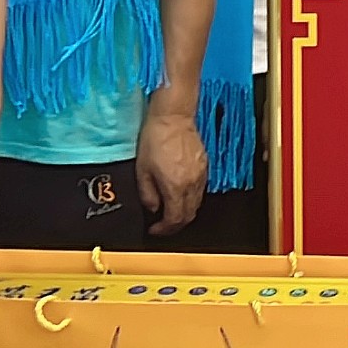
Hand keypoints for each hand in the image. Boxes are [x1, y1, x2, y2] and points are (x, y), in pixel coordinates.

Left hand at [136, 99, 209, 235]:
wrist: (173, 118)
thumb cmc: (155, 139)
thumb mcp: (142, 170)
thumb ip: (147, 194)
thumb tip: (153, 208)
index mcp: (175, 187)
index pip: (174, 219)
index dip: (164, 229)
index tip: (155, 230)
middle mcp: (192, 184)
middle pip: (189, 215)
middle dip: (176, 225)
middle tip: (163, 225)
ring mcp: (201, 175)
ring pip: (196, 203)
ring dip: (184, 212)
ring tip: (170, 210)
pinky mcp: (205, 166)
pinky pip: (200, 190)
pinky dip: (191, 198)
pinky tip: (180, 193)